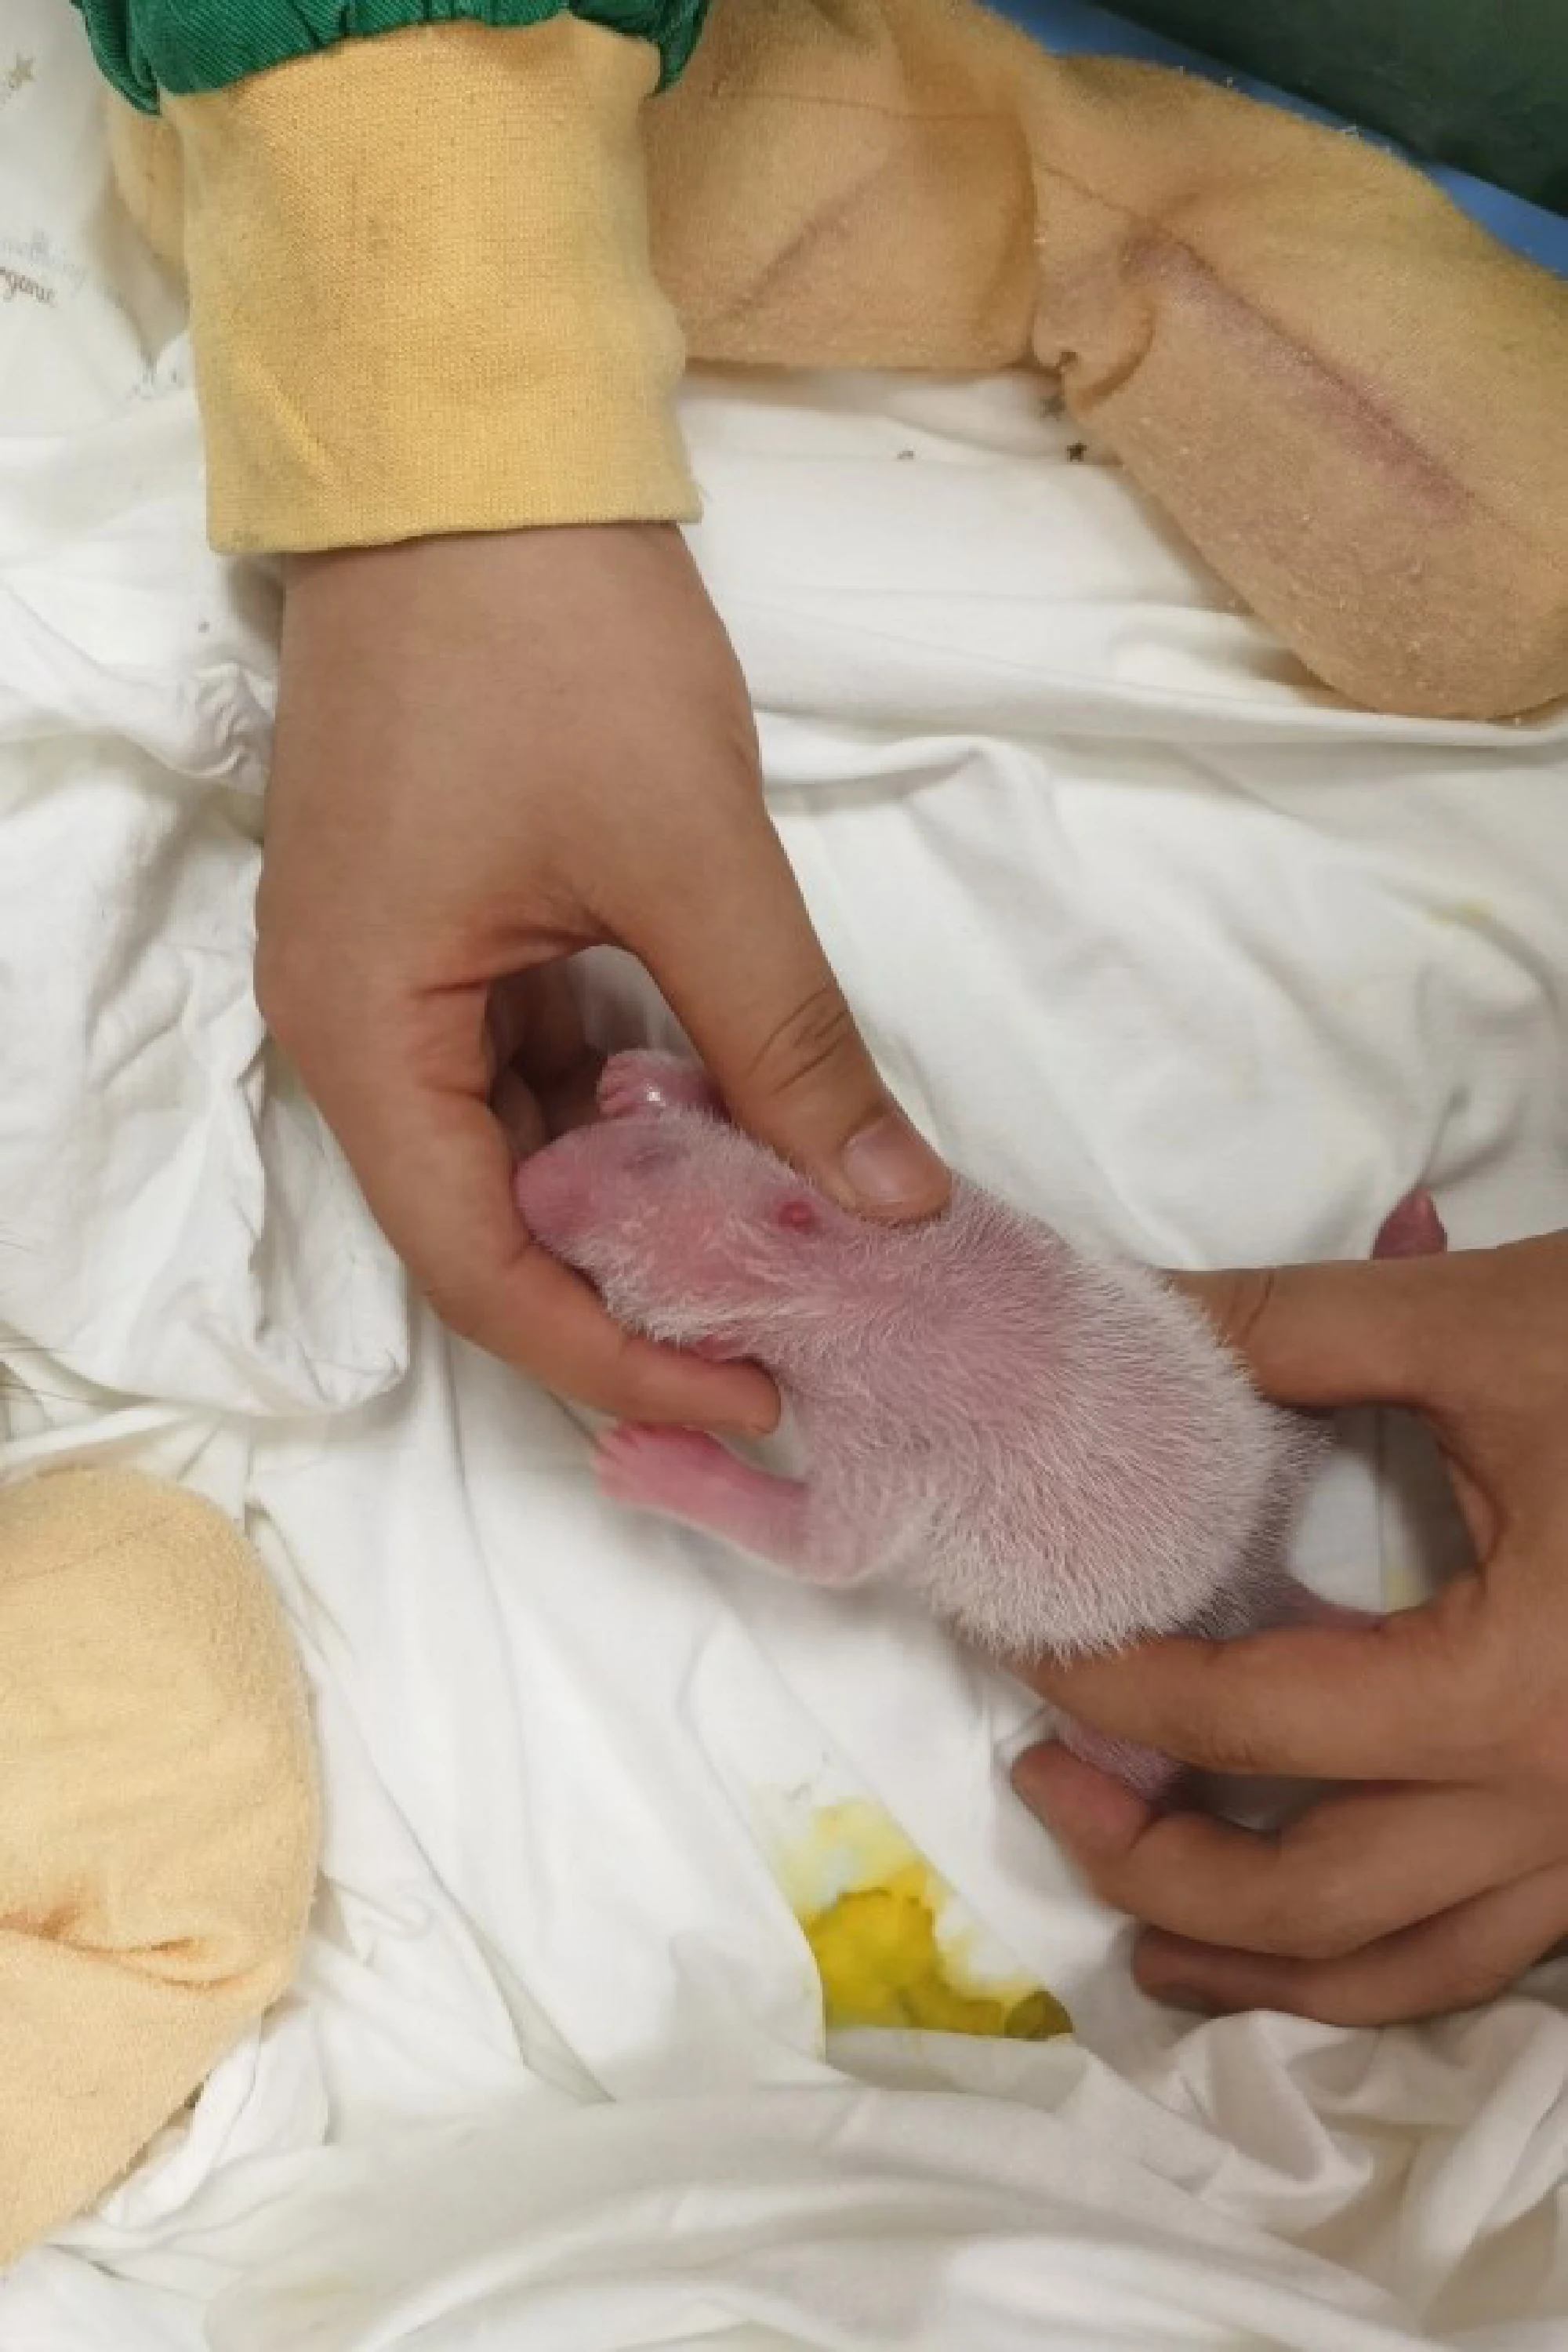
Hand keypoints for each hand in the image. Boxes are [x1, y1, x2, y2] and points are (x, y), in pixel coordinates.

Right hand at [256, 525, 947, 1422]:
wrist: (472, 457)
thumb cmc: (556, 643)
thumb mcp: (695, 860)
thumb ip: (792, 1044)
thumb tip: (898, 1205)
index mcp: (366, 1035)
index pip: (482, 1270)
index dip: (618, 1354)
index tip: (755, 1390)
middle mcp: (352, 1031)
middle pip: (491, 1225)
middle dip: (637, 1284)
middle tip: (786, 1326)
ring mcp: (393, 977)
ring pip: (516, 1144)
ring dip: (642, 1190)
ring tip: (781, 1233)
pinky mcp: (444, 928)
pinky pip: (526, 1061)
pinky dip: (625, 1098)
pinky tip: (732, 1109)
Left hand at [1011, 1232, 1567, 2024]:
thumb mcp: (1486, 1325)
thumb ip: (1292, 1332)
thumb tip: (1134, 1321)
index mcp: (1515, 1686)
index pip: (1255, 1720)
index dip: (1118, 1687)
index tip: (1034, 1648)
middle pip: (1320, 1902)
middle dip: (1162, 1871)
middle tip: (1052, 1800)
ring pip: (1418, 1969)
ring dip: (1271, 1974)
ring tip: (1154, 1952)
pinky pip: (1500, 1945)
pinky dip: (1389, 1961)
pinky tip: (1326, 1935)